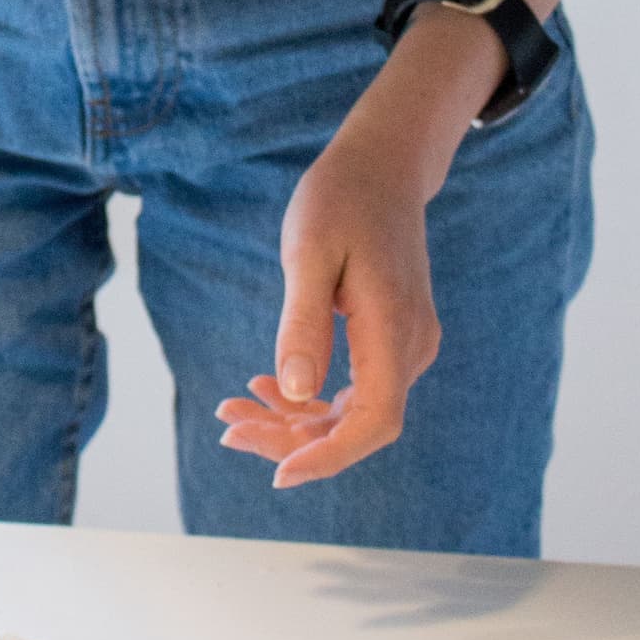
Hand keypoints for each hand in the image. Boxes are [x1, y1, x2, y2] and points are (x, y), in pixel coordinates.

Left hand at [215, 112, 443, 491]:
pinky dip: (309, 397)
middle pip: (357, 423)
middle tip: (228, 431)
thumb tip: (297, 392)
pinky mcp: (392, 339)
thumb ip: (304, 322)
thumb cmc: (340, 199)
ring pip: (353, 410)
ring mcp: (405, 345)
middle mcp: (410, 346)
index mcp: (395, 330)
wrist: (380, 166)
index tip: (278, 474)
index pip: (374, 421)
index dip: (328, 455)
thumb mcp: (308, 251)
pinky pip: (354, 386)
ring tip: (233, 413)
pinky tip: (263, 387)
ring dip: (294, 421)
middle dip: (292, 439)